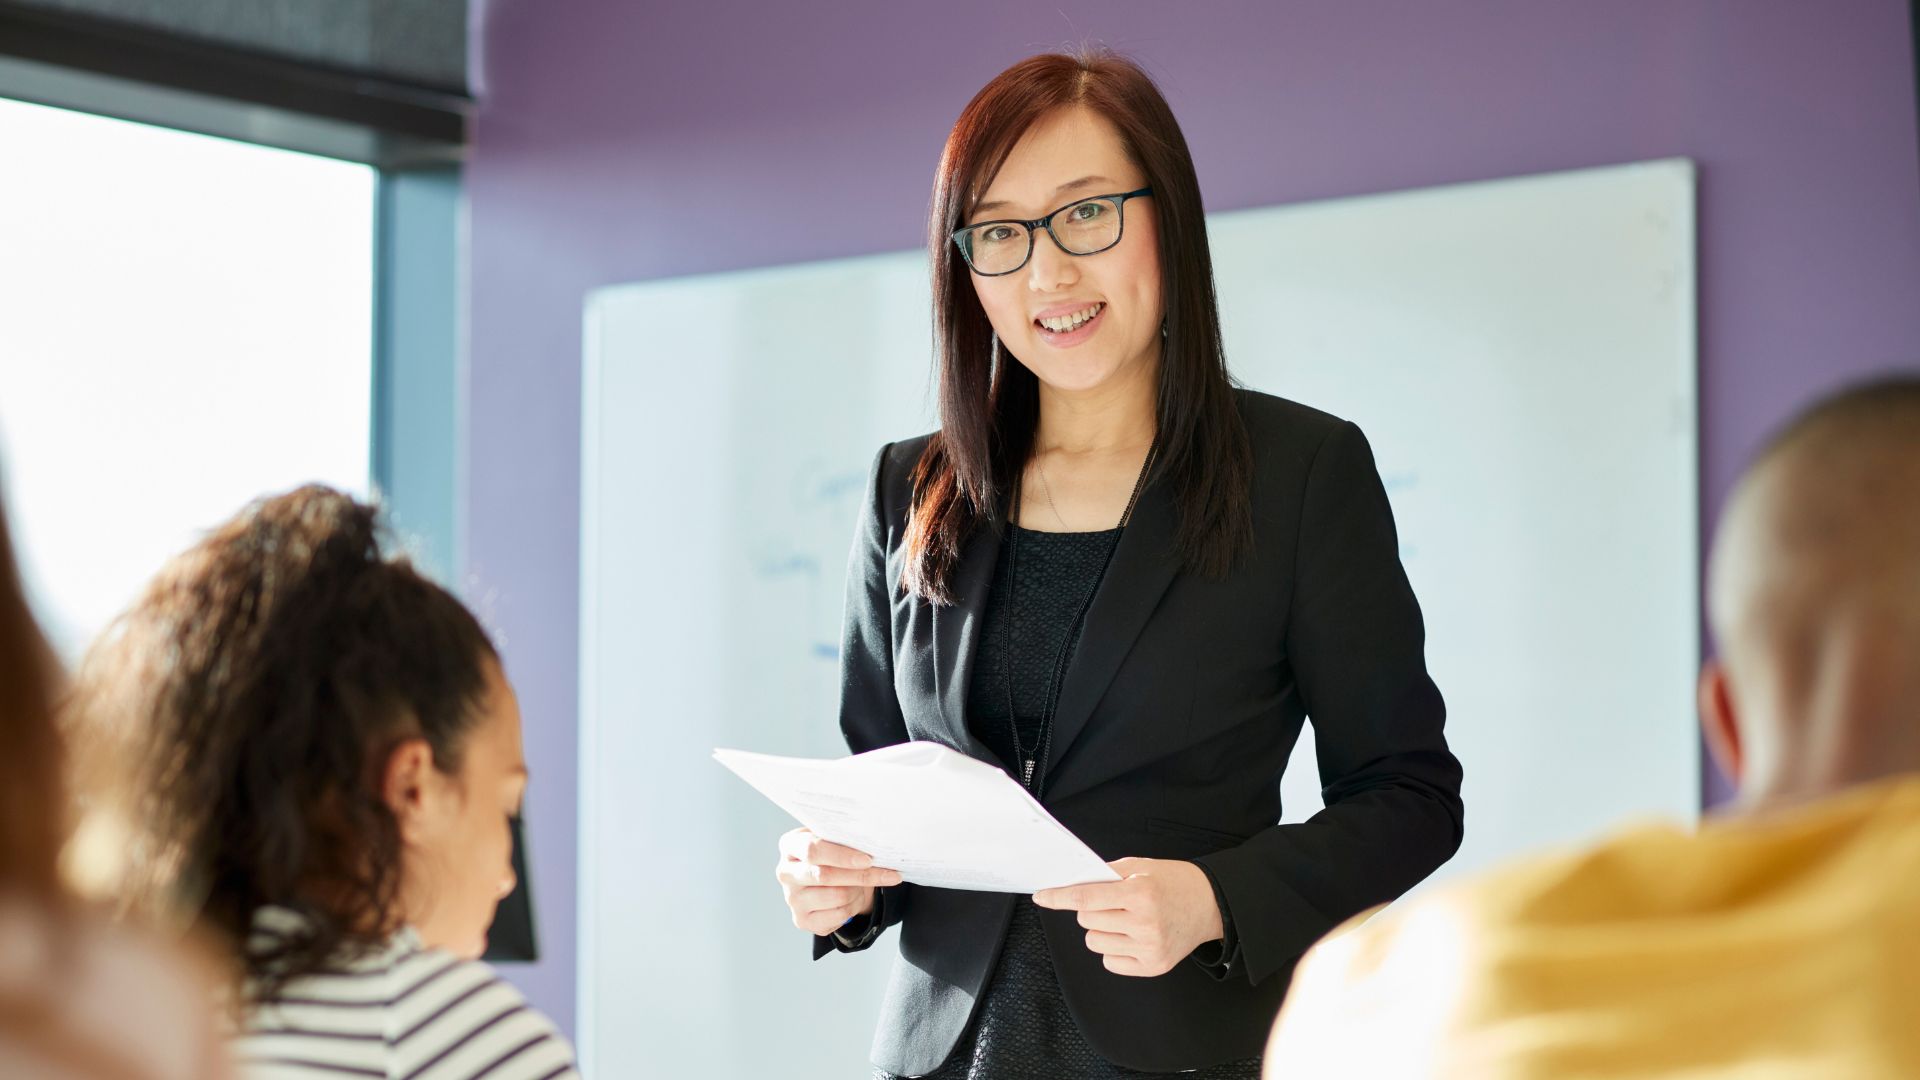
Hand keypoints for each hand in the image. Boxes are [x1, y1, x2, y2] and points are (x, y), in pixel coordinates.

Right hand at [775, 827, 902, 935]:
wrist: (827, 881)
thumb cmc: (833, 855)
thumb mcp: (834, 840)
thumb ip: (845, 838)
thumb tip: (875, 841)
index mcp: (790, 846)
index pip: (812, 850)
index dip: (842, 855)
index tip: (869, 859)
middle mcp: (785, 873)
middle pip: (825, 876)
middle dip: (860, 875)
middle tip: (888, 873)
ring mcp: (791, 899)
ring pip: (837, 896)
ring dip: (858, 890)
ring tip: (862, 883)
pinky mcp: (802, 920)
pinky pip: (839, 915)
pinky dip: (854, 906)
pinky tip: (853, 898)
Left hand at [1032, 858, 1223, 976]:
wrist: (1211, 905)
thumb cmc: (1174, 882)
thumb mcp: (1141, 867)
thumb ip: (1107, 874)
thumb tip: (1072, 884)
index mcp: (1140, 893)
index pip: (1086, 897)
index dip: (1059, 897)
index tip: (1042, 896)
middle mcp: (1144, 923)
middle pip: (1087, 920)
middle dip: (1092, 909)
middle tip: (1114, 902)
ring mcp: (1149, 948)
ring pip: (1094, 942)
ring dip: (1101, 930)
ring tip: (1125, 920)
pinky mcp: (1153, 967)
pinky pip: (1109, 961)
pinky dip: (1114, 949)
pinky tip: (1132, 937)